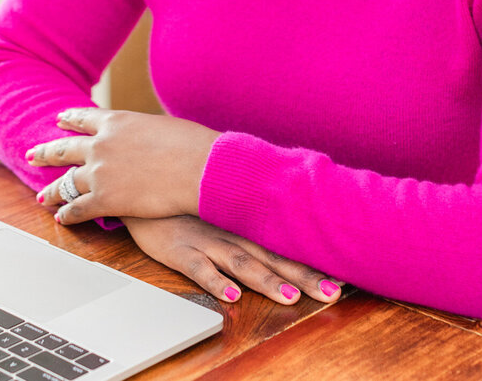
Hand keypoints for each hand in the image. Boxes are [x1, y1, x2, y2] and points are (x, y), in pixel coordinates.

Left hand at [26, 107, 218, 222]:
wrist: (198, 167)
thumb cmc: (191, 144)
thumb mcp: (162, 126)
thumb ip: (145, 132)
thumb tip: (148, 139)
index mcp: (116, 121)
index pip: (84, 118)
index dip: (70, 119)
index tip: (59, 119)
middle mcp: (101, 143)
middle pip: (64, 148)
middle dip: (46, 152)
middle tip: (33, 154)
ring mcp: (100, 172)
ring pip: (66, 182)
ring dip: (52, 190)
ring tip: (41, 196)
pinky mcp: (106, 199)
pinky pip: (78, 209)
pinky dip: (67, 214)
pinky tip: (61, 218)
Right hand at [123, 214, 344, 306]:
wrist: (141, 184)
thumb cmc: (183, 201)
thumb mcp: (217, 205)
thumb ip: (244, 216)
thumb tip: (279, 225)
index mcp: (241, 224)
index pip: (282, 245)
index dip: (310, 261)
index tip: (340, 276)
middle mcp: (229, 232)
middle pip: (270, 256)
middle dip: (301, 276)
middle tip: (330, 293)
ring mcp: (205, 240)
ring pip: (241, 262)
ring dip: (266, 280)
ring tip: (289, 297)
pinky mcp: (179, 250)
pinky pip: (198, 268)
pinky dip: (216, 281)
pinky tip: (232, 295)